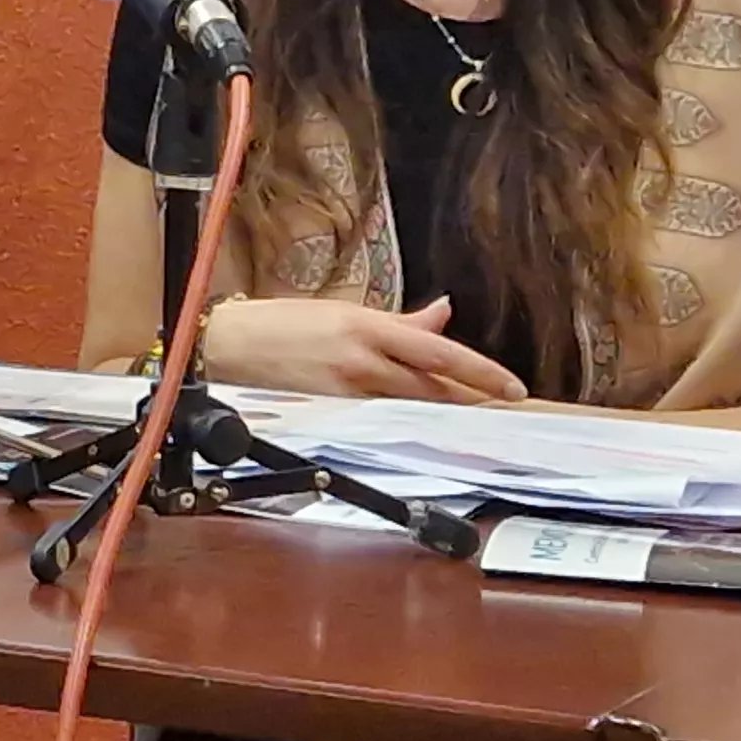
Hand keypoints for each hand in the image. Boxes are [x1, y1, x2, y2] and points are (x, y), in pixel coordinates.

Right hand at [196, 295, 528, 402]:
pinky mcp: (331, 414)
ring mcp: (346, 392)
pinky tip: (422, 428)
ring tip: (474, 420)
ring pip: (411, 407)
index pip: (440, 352)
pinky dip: (407, 423)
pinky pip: (381, 421)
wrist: (226, 346)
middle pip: (432, 387)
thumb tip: (443, 314)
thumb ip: (399, 322)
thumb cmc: (281, 324)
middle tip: (504, 409)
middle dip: (471, 400)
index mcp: (367, 327)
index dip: (481, 373)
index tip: (514, 388)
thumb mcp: (344, 312)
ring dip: (444, 414)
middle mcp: (361, 361)